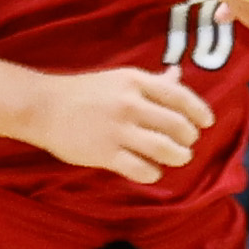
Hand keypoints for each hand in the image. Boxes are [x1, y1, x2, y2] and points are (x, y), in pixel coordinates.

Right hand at [30, 68, 213, 180]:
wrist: (41, 107)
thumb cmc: (84, 92)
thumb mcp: (119, 79)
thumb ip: (152, 82)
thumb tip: (179, 75)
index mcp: (135, 82)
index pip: (181, 97)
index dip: (200, 112)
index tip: (206, 123)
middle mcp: (130, 103)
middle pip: (179, 126)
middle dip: (189, 138)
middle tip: (186, 144)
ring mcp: (117, 129)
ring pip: (165, 149)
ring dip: (179, 157)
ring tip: (177, 158)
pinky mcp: (105, 153)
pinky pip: (142, 169)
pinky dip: (154, 173)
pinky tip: (151, 170)